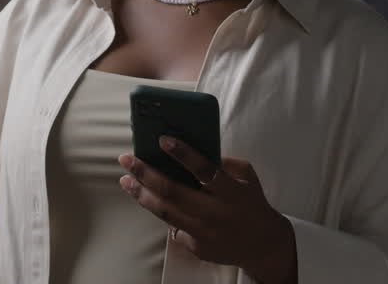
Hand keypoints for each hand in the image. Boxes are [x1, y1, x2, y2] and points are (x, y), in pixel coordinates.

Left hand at [118, 136, 297, 283]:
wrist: (262, 244)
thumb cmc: (250, 202)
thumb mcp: (246, 176)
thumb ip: (223, 163)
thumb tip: (190, 150)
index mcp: (232, 193)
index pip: (205, 171)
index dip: (183, 155)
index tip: (163, 139)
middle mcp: (216, 214)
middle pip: (173, 192)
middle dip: (146, 173)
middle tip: (127, 158)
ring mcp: (204, 233)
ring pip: (165, 211)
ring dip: (141, 193)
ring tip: (126, 179)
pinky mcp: (196, 247)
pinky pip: (172, 225)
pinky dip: (158, 209)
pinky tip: (146, 197)